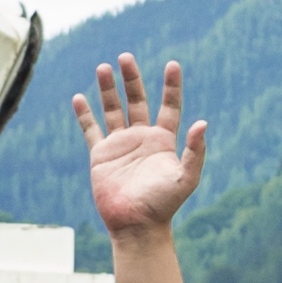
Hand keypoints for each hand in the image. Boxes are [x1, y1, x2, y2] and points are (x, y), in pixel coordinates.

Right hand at [75, 51, 206, 237]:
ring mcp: (120, 145)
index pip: (169, 106)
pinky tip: (78, 98)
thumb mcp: (186, 177)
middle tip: (125, 57)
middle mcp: (142, 138)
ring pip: (112, 110)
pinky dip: (84, 115)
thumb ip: (195, 151)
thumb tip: (203, 122)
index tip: (172, 64)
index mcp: (163, 140)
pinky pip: (91, 130)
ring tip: (103, 67)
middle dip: (131, 78)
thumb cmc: (164, 204)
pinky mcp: (101, 155)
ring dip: (107, 89)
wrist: (136, 225)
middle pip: (136, 100)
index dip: (171, 86)